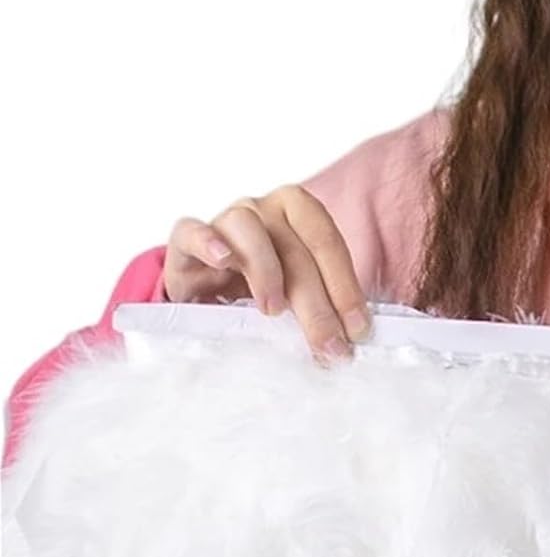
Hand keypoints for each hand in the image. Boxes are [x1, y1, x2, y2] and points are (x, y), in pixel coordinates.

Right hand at [162, 185, 368, 361]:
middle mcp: (264, 211)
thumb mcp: (302, 303)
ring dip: (266, 271)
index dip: (345, 286)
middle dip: (317, 302)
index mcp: (300, 217)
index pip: (327, 241)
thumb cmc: (263, 299)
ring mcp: (225, 220)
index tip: (358, 330)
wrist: (206, 303)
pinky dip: (207, 242)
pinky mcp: (185, 241)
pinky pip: (191, 229)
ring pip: (248, 230)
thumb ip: (328, 309)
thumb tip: (355, 341)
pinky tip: (222, 261)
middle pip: (294, 248)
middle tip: (329, 345)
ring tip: (273, 311)